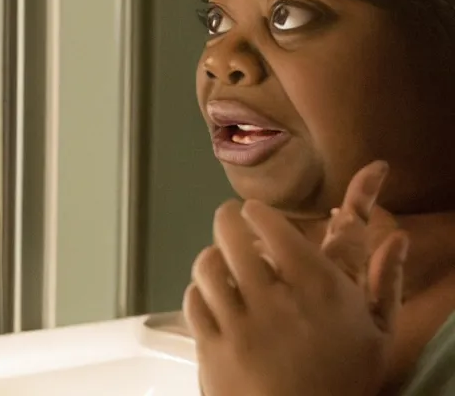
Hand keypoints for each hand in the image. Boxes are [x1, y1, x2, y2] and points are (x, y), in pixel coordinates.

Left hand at [184, 161, 408, 395]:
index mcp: (318, 288)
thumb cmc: (346, 380)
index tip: (253, 212)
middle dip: (227, 220)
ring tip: (219, 259)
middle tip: (229, 219)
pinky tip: (210, 296)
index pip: (273, 227)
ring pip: (207, 267)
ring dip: (211, 257)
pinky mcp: (213, 350)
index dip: (257, 213)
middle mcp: (276, 301)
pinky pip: (194, 302)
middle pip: (231, 237)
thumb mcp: (378, 333)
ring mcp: (240, 326)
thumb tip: (398, 238)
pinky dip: (199, 293)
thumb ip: (386, 281)